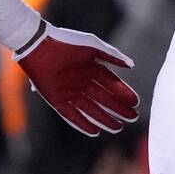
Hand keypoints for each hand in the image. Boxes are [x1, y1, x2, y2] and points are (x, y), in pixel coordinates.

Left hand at [14, 21, 139, 136]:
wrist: (38, 44)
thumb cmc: (66, 42)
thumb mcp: (92, 45)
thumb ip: (112, 55)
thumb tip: (132, 65)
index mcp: (92, 68)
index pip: (112, 84)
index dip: (124, 93)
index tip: (136, 102)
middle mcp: (82, 82)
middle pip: (104, 99)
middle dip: (118, 109)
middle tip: (133, 118)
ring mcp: (70, 91)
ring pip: (91, 109)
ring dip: (104, 118)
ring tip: (118, 128)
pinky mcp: (56, 100)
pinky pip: (72, 115)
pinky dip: (83, 123)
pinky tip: (95, 131)